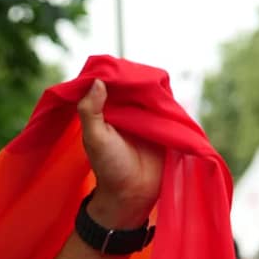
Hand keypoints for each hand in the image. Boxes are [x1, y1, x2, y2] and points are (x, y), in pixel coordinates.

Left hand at [78, 81, 164, 228]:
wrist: (133, 193)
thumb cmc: (109, 167)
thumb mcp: (95, 139)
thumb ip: (90, 112)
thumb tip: (98, 81)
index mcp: (105, 110)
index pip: (109, 82)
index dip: (113, 72)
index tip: (118, 65)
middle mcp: (125, 109)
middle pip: (132, 83)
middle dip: (136, 75)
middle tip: (142, 71)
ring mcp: (145, 116)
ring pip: (149, 92)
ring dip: (153, 85)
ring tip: (156, 79)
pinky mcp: (163, 124)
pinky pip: (166, 105)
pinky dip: (168, 98)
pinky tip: (168, 90)